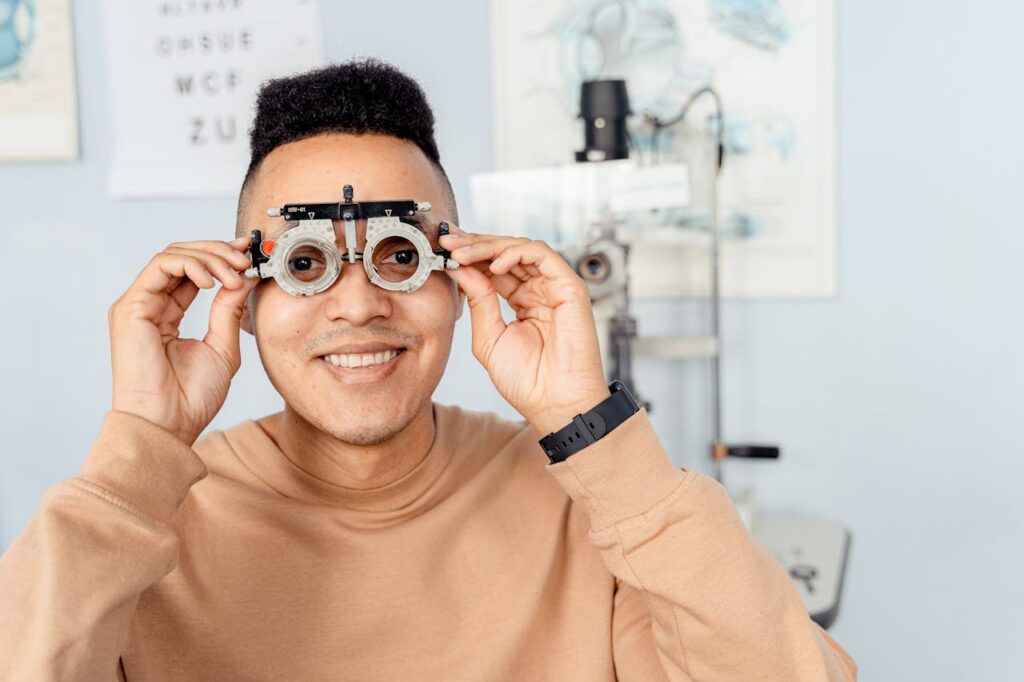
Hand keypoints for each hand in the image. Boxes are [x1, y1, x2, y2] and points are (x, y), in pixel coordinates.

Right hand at [108, 237, 258, 444]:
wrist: (169, 425)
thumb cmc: (191, 398)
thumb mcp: (223, 346)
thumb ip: (230, 309)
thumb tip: (245, 276)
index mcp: (168, 315)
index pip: (193, 272)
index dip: (221, 257)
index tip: (248, 252)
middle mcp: (150, 306)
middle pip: (182, 257)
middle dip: (218, 251)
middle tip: (245, 258)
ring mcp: (138, 305)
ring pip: (172, 255)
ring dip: (209, 257)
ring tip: (234, 274)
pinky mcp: (130, 307)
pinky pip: (160, 266)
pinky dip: (191, 265)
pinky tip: (213, 281)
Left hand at [440, 226, 610, 434]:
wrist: (553, 402)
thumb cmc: (527, 380)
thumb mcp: (489, 337)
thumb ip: (478, 300)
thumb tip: (460, 269)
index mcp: (521, 301)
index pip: (493, 268)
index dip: (469, 257)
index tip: (442, 250)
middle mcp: (538, 290)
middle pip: (505, 254)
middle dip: (474, 244)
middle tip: (448, 242)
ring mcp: (554, 287)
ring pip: (520, 249)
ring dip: (489, 246)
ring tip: (463, 254)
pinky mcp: (569, 286)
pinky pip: (542, 255)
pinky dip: (516, 253)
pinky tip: (494, 265)